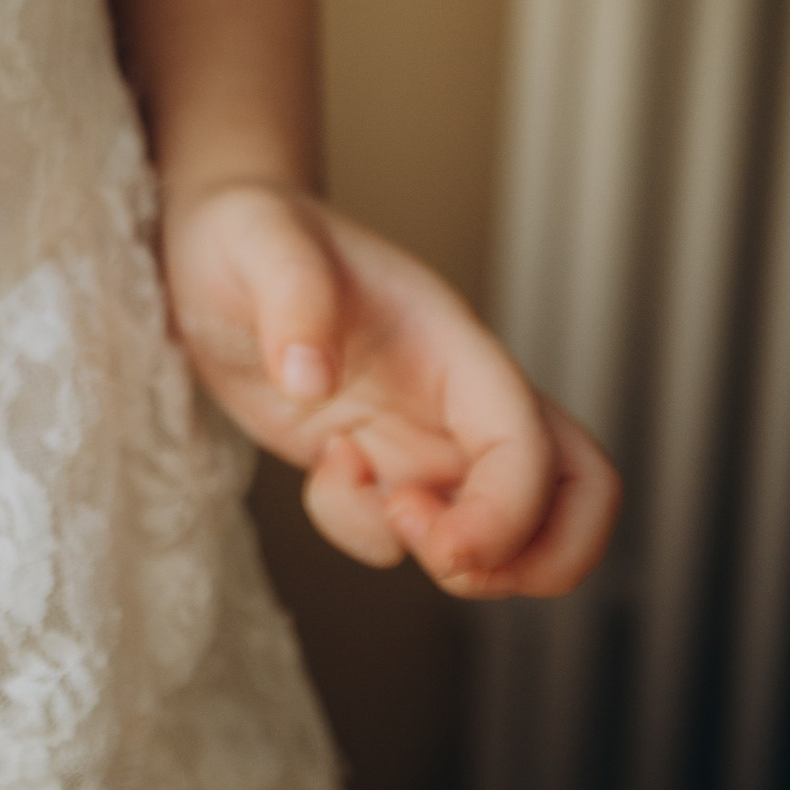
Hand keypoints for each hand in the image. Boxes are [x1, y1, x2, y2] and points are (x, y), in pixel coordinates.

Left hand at [160, 180, 620, 598]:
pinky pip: (407, 534)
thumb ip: (292, 295)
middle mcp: (456, 396)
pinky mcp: (378, 464)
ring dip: (453, 559)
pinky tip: (323, 468)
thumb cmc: (244, 229)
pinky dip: (368, 534)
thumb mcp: (254, 240)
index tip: (437, 542)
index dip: (509, 514)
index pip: (532, 445)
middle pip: (578, 494)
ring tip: (364, 495)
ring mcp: (422, 435)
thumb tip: (310, 381)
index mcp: (451, 344)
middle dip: (540, 560)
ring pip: (509, 531)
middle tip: (448, 560)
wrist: (211, 244)